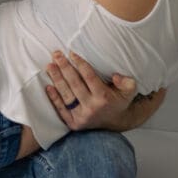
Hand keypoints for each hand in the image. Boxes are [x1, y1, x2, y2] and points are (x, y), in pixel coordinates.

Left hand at [45, 50, 166, 131]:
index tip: (72, 53)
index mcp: (104, 97)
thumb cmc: (119, 100)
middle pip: (75, 84)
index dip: (80, 64)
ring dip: (56, 79)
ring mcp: (82, 117)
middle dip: (64, 67)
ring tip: (50, 66)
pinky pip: (61, 110)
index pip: (89, 77)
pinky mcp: (74, 124)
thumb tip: (115, 76)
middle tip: (56, 54)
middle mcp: (92, 107)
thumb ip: (127, 81)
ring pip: (66, 95)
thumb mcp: (130, 90)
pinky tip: (48, 87)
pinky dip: (54, 99)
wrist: (116, 122)